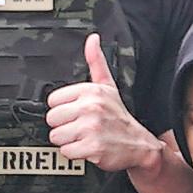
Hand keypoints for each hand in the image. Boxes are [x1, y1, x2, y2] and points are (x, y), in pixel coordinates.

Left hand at [43, 37, 160, 176]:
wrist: (140, 145)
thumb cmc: (118, 116)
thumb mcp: (108, 85)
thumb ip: (96, 61)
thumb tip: (92, 39)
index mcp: (91, 90)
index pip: (53, 100)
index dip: (63, 109)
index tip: (76, 112)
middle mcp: (91, 107)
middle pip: (52, 119)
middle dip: (64, 126)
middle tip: (80, 126)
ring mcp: (92, 127)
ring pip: (56, 136)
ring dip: (69, 141)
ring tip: (84, 136)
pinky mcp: (92, 147)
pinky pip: (66, 152)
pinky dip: (76, 153)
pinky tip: (88, 147)